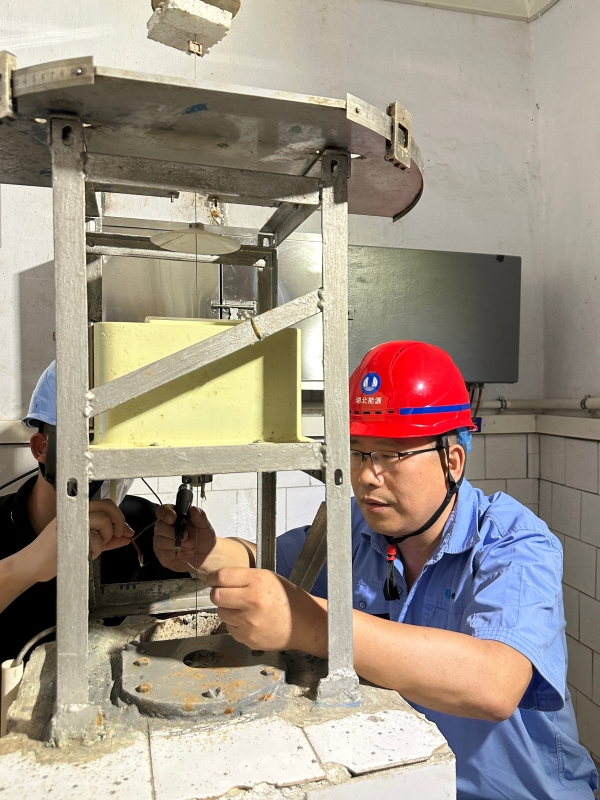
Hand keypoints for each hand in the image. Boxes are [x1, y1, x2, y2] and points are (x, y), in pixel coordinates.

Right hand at [25, 499, 132, 582]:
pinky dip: (96, 550)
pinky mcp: (70, 532)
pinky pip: (95, 539)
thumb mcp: (86, 542)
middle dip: (118, 523)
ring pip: (104, 521)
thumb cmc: (55, 553)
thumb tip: (127, 535)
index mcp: (77, 510)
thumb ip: (106, 538)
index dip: (119, 516)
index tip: (125, 530)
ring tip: (95, 549)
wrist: (32, 564)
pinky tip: (86, 554)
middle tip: (118, 536)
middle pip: (108, 507)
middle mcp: (74, 511)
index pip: (105, 504)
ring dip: (106, 539)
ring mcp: (72, 520)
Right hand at [154, 505, 216, 572]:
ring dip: (177, 544)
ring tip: (190, 546)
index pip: (162, 511)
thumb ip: (199, 516)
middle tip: (187, 537)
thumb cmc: (203, 537)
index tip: (173, 518)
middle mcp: (164, 527)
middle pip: (159, 526)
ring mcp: (161, 540)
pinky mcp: (161, 553)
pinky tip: (186, 552)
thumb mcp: (205, 526)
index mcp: (174, 516)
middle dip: (173, 533)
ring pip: (160, 541)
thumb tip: (193, 509)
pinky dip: (177, 553)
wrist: (205, 555)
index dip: (165, 513)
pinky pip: (164, 553)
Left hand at [207, 567, 326, 653]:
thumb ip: (244, 577)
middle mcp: (251, 601)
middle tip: (226, 593)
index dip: (214, 578)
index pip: (222, 576)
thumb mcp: (268, 578)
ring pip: (221, 613)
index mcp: (258, 581)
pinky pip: (230, 628)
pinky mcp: (247, 639)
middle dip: (218, 593)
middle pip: (216, 596)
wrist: (304, 625)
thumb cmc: (287, 598)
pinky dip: (236, 624)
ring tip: (244, 608)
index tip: (213, 579)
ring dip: (228, 609)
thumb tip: (218, 579)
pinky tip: (250, 621)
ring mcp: (248, 623)